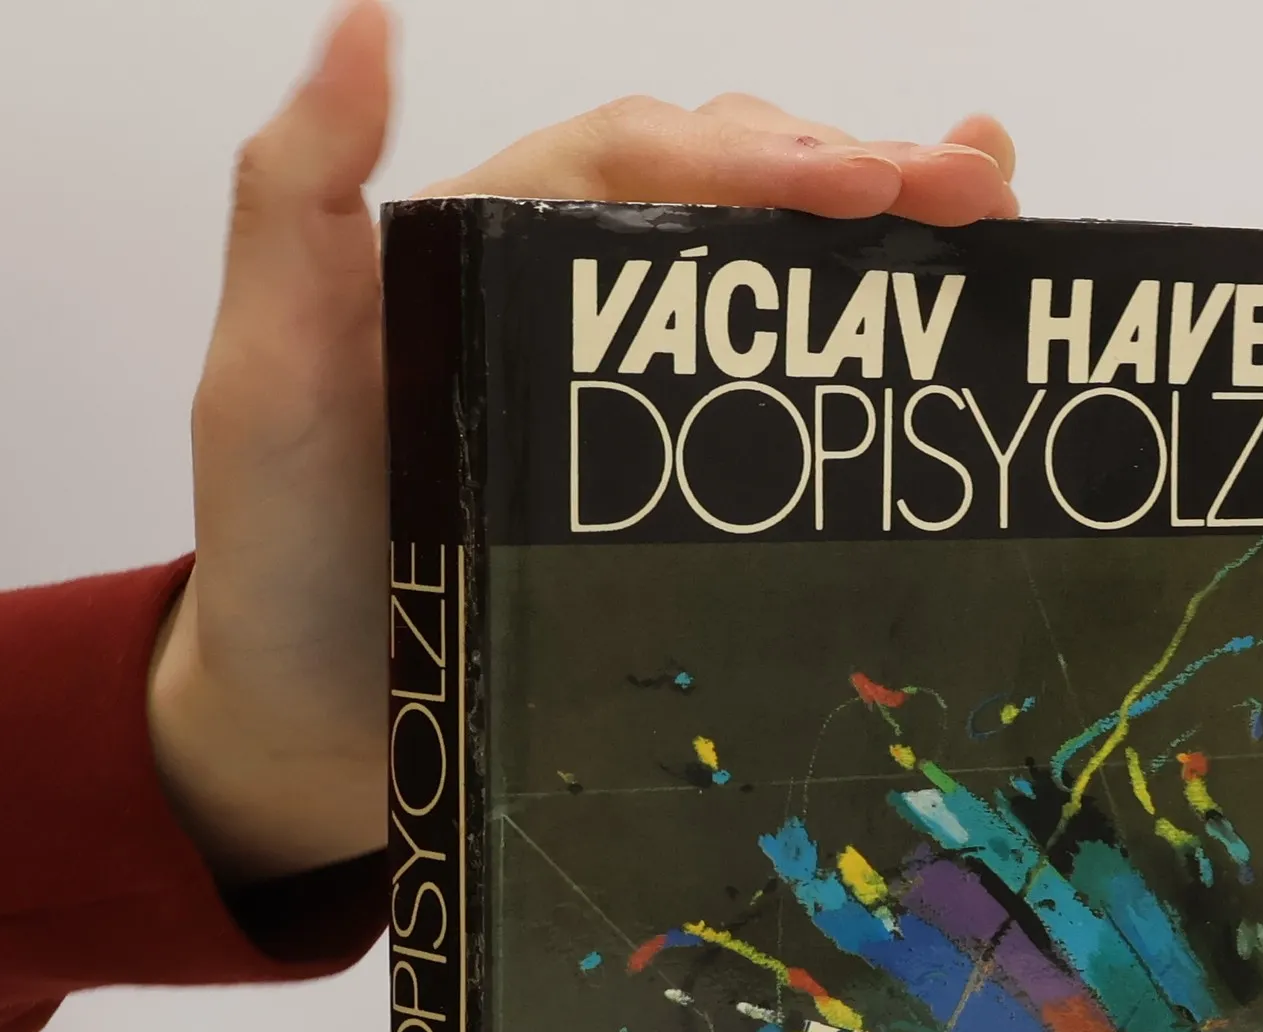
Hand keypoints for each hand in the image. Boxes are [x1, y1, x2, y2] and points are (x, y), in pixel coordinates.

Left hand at [150, 0, 1017, 882]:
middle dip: (855, 172)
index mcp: (483, 249)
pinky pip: (764, 396)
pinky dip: (849, 348)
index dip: (759, 156)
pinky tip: (936, 325)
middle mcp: (563, 299)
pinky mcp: (659, 483)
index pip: (639, 161)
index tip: (874, 181)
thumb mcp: (268, 374)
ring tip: (995, 218)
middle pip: (724, 195)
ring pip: (758, 275)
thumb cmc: (281, 559)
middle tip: (981, 192)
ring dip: (876, 234)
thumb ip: (298, 201)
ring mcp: (621, 393)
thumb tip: (371, 17)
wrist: (313, 729)